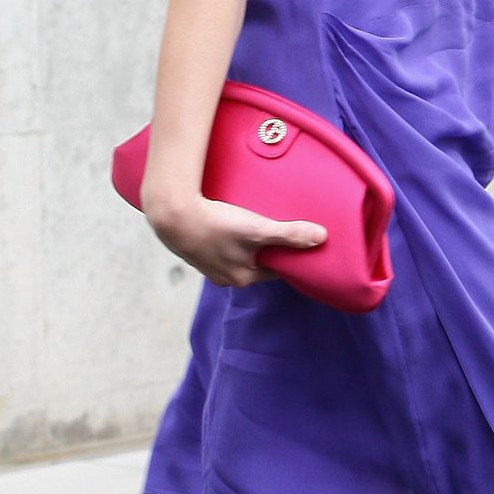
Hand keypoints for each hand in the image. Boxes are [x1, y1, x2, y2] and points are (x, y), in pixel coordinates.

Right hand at [146, 192, 326, 287]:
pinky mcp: (195, 252)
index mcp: (243, 278)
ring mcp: (208, 267)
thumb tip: (321, 237)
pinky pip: (219, 248)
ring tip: (250, 225)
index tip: (295, 243)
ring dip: (244, 244)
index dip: (285, 255)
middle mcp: (225, 278)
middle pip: (255, 264)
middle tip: (273, 229)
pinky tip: (226, 224)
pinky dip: (226, 239)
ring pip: (236, 256)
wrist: (172, 215)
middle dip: (265, 249)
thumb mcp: (257, 228)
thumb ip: (289, 234)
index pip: (275, 270)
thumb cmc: (216, 224)